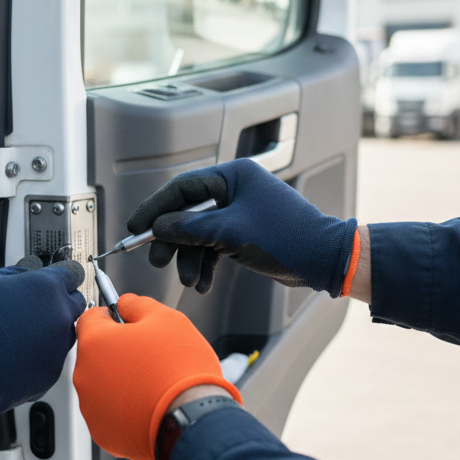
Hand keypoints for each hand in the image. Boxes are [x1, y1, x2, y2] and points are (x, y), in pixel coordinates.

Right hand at [0, 260, 86, 429]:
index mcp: (47, 288)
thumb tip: (21, 276)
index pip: (70, 275)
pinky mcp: (49, 375)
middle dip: (59, 302)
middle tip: (35, 306)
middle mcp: (59, 317)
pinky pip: (51, 361)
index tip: (56, 279)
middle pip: (73, 304)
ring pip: (64, 335)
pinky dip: (39, 357)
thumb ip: (12, 275)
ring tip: (21, 334)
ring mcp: (57, 348)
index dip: (60, 276)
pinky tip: (16, 355)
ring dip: (51, 331)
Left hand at [73, 294, 240, 459]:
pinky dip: (126, 409)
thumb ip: (137, 304)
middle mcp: (85, 376)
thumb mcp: (165, 317)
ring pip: (103, 386)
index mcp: (95, 343)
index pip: (89, 318)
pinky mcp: (104, 433)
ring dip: (121, 381)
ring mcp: (92, 408)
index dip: (110, 316)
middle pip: (96, 355)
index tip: (125, 321)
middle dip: (118, 352)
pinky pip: (111, 414)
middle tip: (148, 355)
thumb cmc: (180, 369)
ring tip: (152, 383)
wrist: (194, 418)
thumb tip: (125, 304)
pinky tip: (149, 405)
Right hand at [127, 159, 358, 295]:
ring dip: (191, 258)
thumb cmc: (286, 238)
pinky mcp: (246, 233)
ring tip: (189, 280)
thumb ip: (190, 228)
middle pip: (188, 212)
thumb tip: (159, 227)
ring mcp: (241, 212)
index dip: (156, 208)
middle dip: (173, 240)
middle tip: (156, 259)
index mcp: (233, 176)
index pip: (182, 187)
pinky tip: (202, 283)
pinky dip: (207, 264)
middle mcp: (236, 189)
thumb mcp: (230, 233)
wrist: (323, 260)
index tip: (136, 227)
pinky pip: (215, 245)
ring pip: (201, 233)